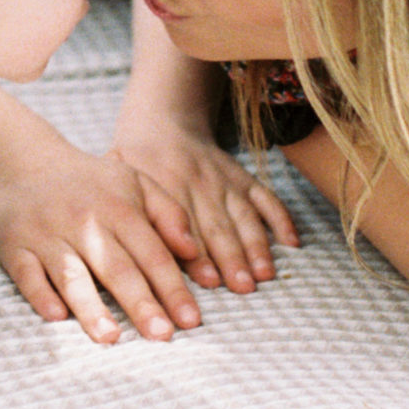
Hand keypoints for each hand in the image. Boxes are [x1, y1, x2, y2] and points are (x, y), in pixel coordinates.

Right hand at [0, 144, 208, 343]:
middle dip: (140, 303)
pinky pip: (27, 275)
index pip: (152, 254)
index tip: (191, 321)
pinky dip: (41, 295)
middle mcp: (84, 223)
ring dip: (91, 307)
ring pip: (72, 275)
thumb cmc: (89, 183)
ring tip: (111, 337)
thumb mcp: (135, 182)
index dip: (172, 288)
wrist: (22, 164)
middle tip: (161, 336)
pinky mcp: (16, 247)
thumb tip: (193, 252)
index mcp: (119, 208)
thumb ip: (169, 213)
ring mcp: (47, 236)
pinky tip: (57, 316)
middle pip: (116, 268)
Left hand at [113, 121, 297, 293]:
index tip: (207, 281)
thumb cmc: (133, 159)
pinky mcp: (243, 176)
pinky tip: (292, 244)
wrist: (162, 120)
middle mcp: (198, 182)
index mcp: (165, 183)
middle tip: (242, 288)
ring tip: (263, 275)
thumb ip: (123, 208)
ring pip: (243, 216)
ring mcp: (224, 180)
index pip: (182, 224)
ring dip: (256, 246)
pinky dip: (281, 219)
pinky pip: (266, 198)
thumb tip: (118, 252)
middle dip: (231, 259)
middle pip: (217, 226)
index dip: (196, 254)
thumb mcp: (117, 174)